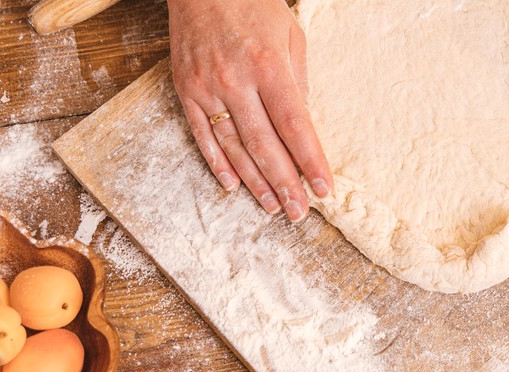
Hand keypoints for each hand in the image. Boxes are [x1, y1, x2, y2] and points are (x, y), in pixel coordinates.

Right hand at [168, 0, 331, 221]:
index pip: (294, 125)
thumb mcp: (290, 34)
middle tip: (299, 212)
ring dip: (254, 181)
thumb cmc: (252, 4)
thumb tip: (303, 126)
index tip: (323, 189)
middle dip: (285, 183)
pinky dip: (218, 163)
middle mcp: (235, 80)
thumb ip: (299, 80)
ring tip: (272, 207)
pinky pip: (202, 135)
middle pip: (264, 144)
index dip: (309, 161)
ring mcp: (206, 87)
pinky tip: (233, 185)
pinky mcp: (185, 90)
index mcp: (268, 65)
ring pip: (233, 146)